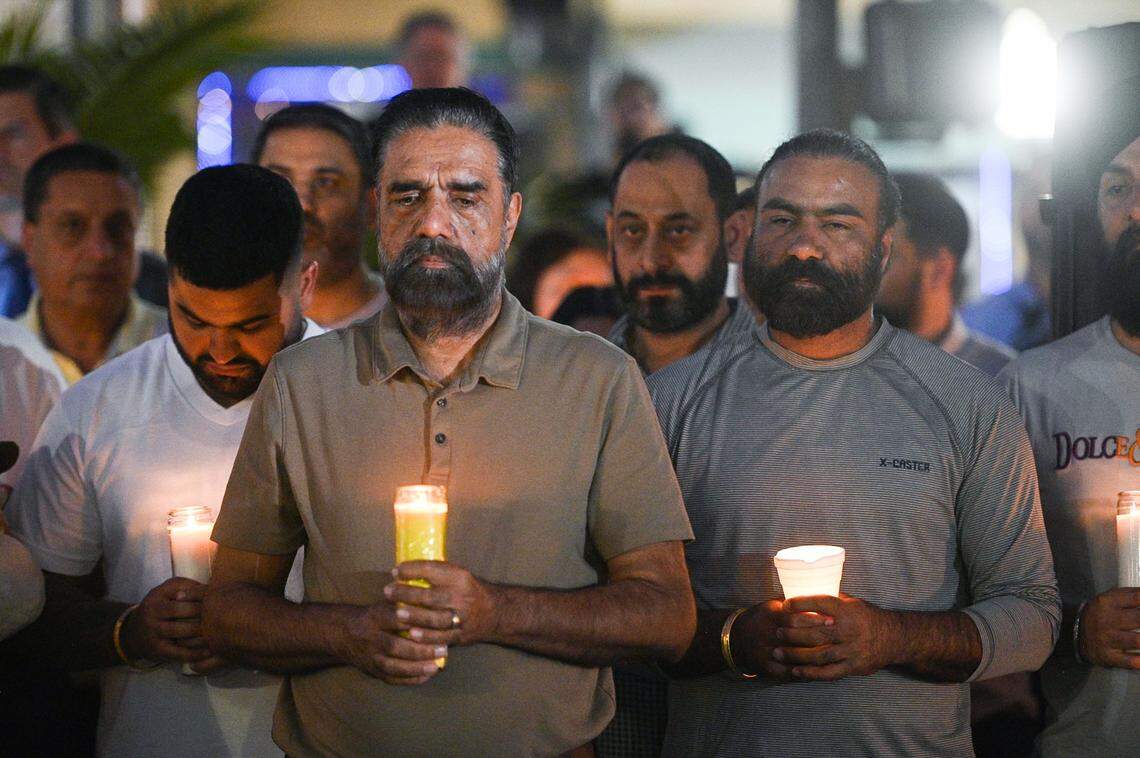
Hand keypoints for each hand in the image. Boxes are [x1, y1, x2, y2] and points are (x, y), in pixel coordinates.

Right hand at [121, 578, 212, 663]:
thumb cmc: (159, 606)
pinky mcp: (158, 651)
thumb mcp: (167, 591)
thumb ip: (186, 586)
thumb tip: (210, 588)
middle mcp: (153, 615)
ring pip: (182, 634)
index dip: (202, 597)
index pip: (182, 596)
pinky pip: (178, 653)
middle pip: (182, 613)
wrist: (133, 632)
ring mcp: (154, 634)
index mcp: (157, 598)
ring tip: (219, 633)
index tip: (219, 599)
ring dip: (202, 634)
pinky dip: (195, 654)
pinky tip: (209, 651)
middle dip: (203, 615)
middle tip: (222, 617)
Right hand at [338, 599, 449, 684]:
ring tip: (436, 665)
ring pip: (393, 666)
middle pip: (396, 646)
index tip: (437, 624)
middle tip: (443, 649)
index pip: (396, 618)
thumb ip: (406, 603)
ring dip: (417, 667)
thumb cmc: (375, 616)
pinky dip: (410, 679)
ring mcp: (370, 656)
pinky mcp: (372, 671)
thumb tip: (436, 601)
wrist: (344, 634)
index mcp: (375, 616)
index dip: (417, 621)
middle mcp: (371, 637)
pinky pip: (392, 678)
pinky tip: (427, 675)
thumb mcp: (385, 604)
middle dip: (421, 649)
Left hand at [385, 561, 496, 645]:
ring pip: (435, 619)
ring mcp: (462, 617)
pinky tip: (411, 634)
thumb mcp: (457, 575)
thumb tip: (403, 571)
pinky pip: (441, 638)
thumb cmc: (467, 590)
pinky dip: (426, 637)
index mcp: (460, 578)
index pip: (433, 570)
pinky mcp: (460, 635)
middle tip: (388, 591)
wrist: (494, 612)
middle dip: (406, 594)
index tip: (396, 571)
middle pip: (430, 596)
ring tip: (397, 613)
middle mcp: (461, 597)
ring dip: (414, 616)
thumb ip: (436, 574)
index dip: (412, 570)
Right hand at [730, 600, 834, 678]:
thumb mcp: (772, 606)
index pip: (793, 616)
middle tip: (839, 636)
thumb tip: (819, 594)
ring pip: (795, 657)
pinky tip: (820, 670)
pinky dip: (805, 672)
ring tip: (834, 654)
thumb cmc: (762, 618)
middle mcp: (766, 633)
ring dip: (815, 656)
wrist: (737, 639)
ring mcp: (766, 652)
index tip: (833, 618)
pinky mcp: (767, 667)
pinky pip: (789, 672)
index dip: (814, 618)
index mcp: (769, 615)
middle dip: (818, 637)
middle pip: (796, 637)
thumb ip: (792, 604)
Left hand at [771, 594, 898, 680]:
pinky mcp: (853, 667)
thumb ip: (830, 601)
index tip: (785, 605)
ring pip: (819, 654)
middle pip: (816, 633)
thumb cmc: (866, 616)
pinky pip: (829, 673)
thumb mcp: (852, 602)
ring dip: (796, 654)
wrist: (894, 638)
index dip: (801, 603)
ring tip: (778, 652)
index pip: (821, 603)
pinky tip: (795, 671)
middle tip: (777, 632)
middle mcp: (849, 630)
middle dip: (793, 633)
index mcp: (848, 610)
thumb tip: (802, 595)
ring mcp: (852, 650)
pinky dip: (810, 673)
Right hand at [1079, 588, 1139, 668]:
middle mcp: (1106, 620)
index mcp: (1107, 602)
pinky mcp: (1109, 656)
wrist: (1076, 634)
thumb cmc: (1101, 614)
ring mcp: (1108, 639)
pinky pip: (1130, 661)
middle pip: (1139, 619)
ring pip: (1137, 641)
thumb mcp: (1111, 598)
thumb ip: (1133, 594)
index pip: (1137, 598)